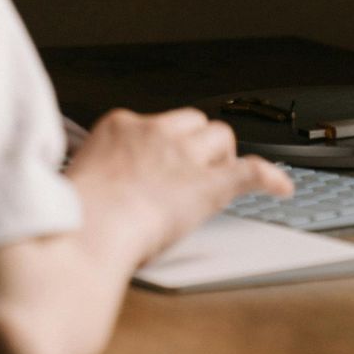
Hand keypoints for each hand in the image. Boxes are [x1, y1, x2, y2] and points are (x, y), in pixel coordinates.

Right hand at [63, 107, 293, 266]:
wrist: (86, 232)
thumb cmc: (73, 217)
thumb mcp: (74, 180)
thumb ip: (95, 175)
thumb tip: (97, 192)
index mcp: (119, 127)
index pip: (152, 122)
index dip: (161, 145)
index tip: (158, 164)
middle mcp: (154, 132)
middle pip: (192, 121)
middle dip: (197, 143)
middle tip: (192, 170)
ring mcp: (184, 156)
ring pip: (220, 135)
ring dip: (222, 156)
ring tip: (219, 176)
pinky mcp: (208, 185)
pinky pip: (251, 171)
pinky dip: (269, 177)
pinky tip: (281, 186)